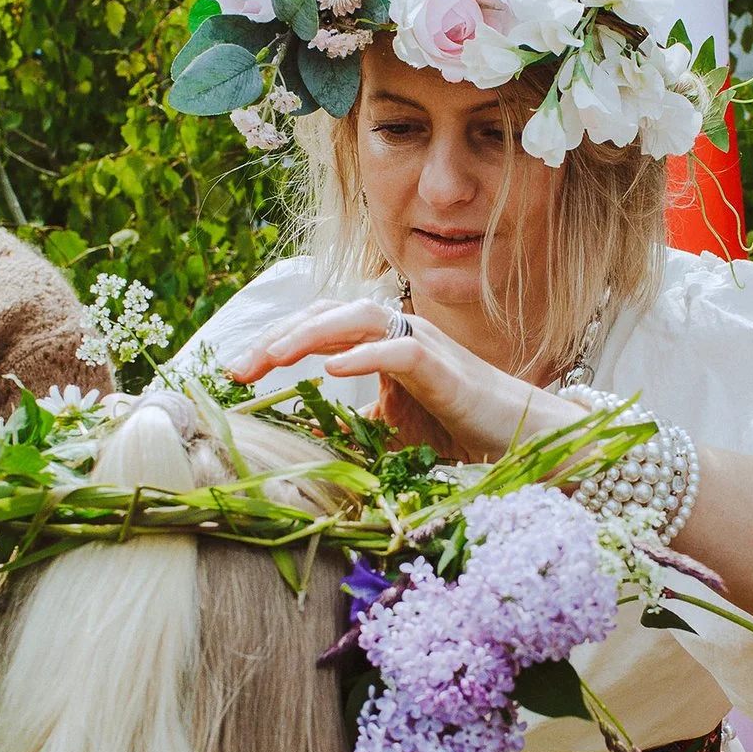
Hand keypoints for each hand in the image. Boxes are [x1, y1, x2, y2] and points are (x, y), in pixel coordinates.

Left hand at [229, 298, 588, 460]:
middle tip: (236, 367)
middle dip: (277, 337)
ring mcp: (421, 343)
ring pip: (358, 318)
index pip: (317, 326)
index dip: (274, 341)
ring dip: (311, 333)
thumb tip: (301, 434)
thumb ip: (349, 426)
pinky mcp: (444, 368)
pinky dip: (365, 355)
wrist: (518, 437)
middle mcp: (396, 331)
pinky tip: (333, 368)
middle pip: (326, 314)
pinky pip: (399, 351)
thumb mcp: (388, 431)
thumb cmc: (456, 429)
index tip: (234, 372)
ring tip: (274, 358)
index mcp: (379, 341)